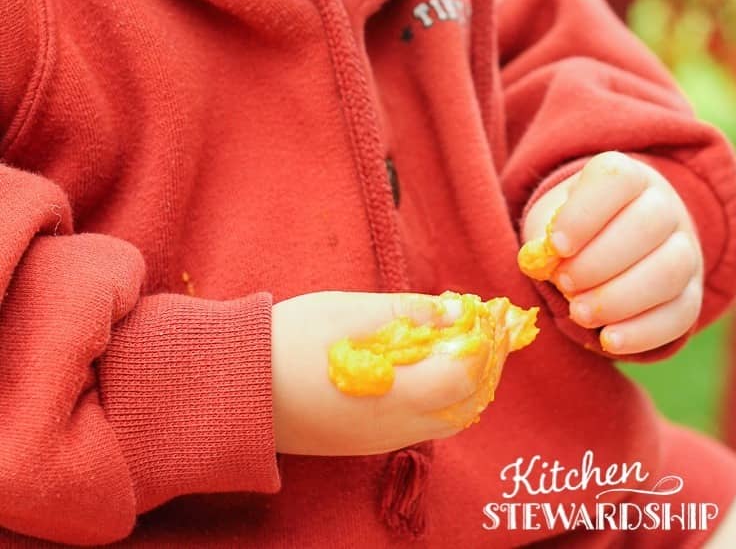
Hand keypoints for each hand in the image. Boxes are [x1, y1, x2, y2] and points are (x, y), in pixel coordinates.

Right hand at [271, 291, 495, 455]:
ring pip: (444, 418)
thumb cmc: (288, 343)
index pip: (466, 377)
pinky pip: (418, 423)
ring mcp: (377, 440)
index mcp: (395, 395)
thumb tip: (452, 309)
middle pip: (464, 404)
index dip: (482, 343)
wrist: (235, 389)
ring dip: (460, 382)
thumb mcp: (346, 311)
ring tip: (454, 340)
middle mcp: (394, 427)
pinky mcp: (361, 442)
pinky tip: (422, 364)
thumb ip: (404, 311)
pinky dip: (435, 395)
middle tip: (479, 325)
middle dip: (480, 364)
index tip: (484, 312)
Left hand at [520, 151, 703, 354]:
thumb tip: (542, 261)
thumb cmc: (572, 229)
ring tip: (578, 313)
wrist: (610, 244)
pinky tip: (608, 340)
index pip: (616, 180)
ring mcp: (685, 249)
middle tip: (564, 284)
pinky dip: (642, 331)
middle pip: (648, 225)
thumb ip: (544, 235)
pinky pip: (679, 314)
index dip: (585, 214)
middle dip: (599, 261)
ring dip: (620, 297)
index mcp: (627, 177)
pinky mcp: (691, 293)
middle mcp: (664, 206)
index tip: (556, 246)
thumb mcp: (551, 220)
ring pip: (669, 271)